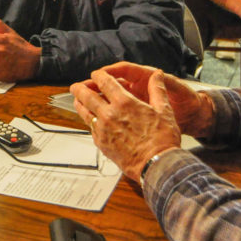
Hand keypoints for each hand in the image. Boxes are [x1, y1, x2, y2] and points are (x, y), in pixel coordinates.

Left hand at [74, 61, 210, 135]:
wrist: (156, 164)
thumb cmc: (162, 140)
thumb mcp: (164, 110)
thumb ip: (157, 90)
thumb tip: (156, 75)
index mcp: (124, 103)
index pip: (104, 82)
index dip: (97, 75)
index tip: (96, 75)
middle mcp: (110, 114)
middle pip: (86, 96)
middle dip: (79, 88)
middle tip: (76, 86)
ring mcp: (103, 130)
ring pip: (83, 112)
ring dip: (79, 103)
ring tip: (77, 100)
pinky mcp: (101, 143)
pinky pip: (90, 128)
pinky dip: (88, 121)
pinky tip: (91, 120)